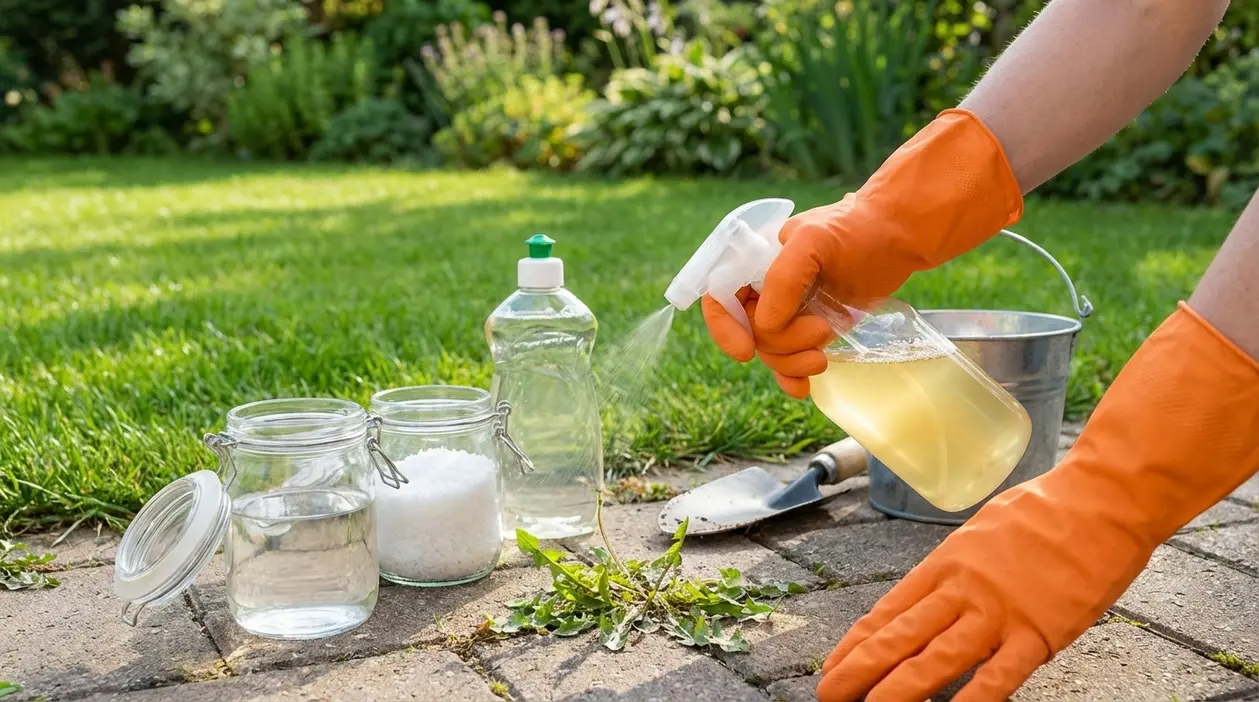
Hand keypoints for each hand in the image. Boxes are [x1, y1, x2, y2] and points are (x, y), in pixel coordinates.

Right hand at [703, 109, 1023, 395]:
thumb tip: (762, 325)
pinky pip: (788, 360)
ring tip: (823, 355)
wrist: (898, 238)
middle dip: (779, 344)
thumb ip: (782, 279)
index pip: (718, 296)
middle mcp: (765, 287)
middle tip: (819, 332)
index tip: (745, 351)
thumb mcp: (814, 241)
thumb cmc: (856, 229)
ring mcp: (788, 311)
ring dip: (791, 361)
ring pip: (769, 350)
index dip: (724, 326)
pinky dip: (791, 376)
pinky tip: (802, 387)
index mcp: (753, 261)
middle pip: (748, 332)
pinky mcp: (809, 329)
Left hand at [817, 302, 1258, 700]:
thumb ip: (956, 566)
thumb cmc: (1046, 509)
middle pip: (900, 635)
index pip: (889, 610)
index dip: (857, 643)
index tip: (833, 665)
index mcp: (946, 563)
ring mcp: (999, 611)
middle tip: (828, 693)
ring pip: (936, 658)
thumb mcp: (981, 529)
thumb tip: (932, 591)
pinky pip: (999, 676)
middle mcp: (963, 588)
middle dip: (860, 670)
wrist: (1103, 499)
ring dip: (898, 690)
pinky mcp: (1039, 632)